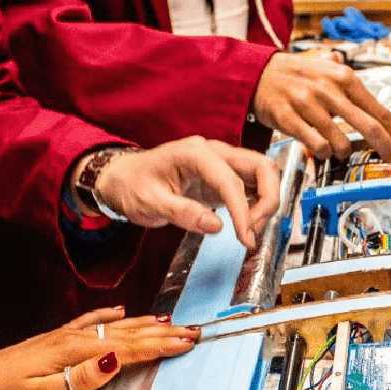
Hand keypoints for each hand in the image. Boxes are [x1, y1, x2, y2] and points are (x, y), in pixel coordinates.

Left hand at [0, 307, 197, 389]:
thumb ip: (80, 378)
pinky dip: (109, 317)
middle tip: (192, 331)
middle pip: (123, 334)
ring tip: (169, 322)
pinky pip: (89, 323)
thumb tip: (115, 358)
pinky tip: (119, 311)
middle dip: (159, 333)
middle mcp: (68, 339)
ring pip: (111, 327)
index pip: (125, 347)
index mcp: (71, 353)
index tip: (188, 342)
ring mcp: (60, 338)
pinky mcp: (51, 342)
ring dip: (141, 325)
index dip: (159, 345)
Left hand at [85, 137, 280, 248]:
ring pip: (262, 173)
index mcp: (194, 153)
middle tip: (252, 232)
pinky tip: (247, 224)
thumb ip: (182, 213)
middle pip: (261, 166)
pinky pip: (251, 184)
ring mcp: (219, 162)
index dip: (243, 211)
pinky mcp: (221, 176)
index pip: (231, 180)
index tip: (245, 238)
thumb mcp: (149, 203)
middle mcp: (212, 151)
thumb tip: (216, 226)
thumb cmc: (132, 186)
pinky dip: (257, 203)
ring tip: (249, 230)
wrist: (122, 179)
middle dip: (267, 199)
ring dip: (266, 201)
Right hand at [252, 52, 390, 161]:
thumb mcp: (324, 66)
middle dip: (385, 148)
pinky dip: (323, 152)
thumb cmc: (293, 73)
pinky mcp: (290, 119)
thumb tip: (369, 86)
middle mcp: (328, 90)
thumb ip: (346, 76)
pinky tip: (320, 147)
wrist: (256, 73)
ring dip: (345, 151)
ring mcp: (308, 105)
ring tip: (339, 147)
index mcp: (343, 77)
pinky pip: (317, 146)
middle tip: (390, 158)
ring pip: (341, 142)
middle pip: (369, 127)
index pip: (381, 110)